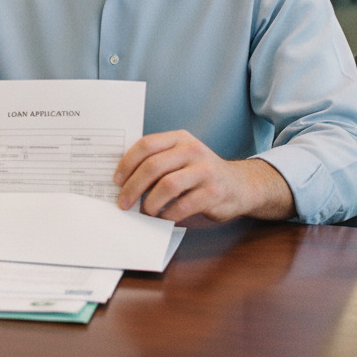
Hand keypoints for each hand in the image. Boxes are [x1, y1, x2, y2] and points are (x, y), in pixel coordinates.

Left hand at [114, 130, 293, 223]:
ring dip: (150, 203)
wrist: (240, 185)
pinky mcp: (214, 192)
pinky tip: (163, 217)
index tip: (116, 180)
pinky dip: (168, 214)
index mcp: (180, 138)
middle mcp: (193, 150)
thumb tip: (123, 180)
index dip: (127, 163)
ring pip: (167, 186)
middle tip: (123, 202)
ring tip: (144, 212)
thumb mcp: (181, 158)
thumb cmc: (200, 173)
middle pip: (153, 166)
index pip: (146, 145)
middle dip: (133, 187)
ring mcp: (205, 170)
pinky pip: (183, 205)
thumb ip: (158, 161)